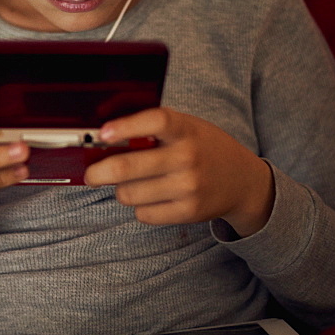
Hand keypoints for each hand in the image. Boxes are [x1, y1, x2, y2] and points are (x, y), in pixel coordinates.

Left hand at [84, 107, 273, 236]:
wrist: (244, 181)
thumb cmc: (205, 148)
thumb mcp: (187, 127)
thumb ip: (154, 129)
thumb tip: (105, 139)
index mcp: (186, 129)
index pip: (154, 121)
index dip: (125, 127)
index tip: (103, 133)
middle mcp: (188, 157)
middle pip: (128, 167)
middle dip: (98, 172)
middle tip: (90, 174)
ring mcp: (188, 187)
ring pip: (129, 194)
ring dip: (122, 190)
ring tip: (134, 183)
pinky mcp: (188, 211)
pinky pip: (143, 214)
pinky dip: (140, 206)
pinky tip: (153, 197)